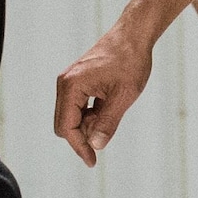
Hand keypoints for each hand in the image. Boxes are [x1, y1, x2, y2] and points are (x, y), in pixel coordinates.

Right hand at [53, 22, 158, 163]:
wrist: (133, 35)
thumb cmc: (130, 61)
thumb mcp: (123, 96)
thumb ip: (108, 122)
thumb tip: (96, 146)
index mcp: (71, 86)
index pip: (67, 127)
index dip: (79, 147)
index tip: (93, 161)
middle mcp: (65, 83)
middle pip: (64, 124)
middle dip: (82, 136)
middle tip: (104, 140)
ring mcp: (70, 81)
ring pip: (71, 116)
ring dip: (88, 125)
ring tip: (112, 115)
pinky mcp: (78, 81)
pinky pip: (78, 106)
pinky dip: (90, 115)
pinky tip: (108, 109)